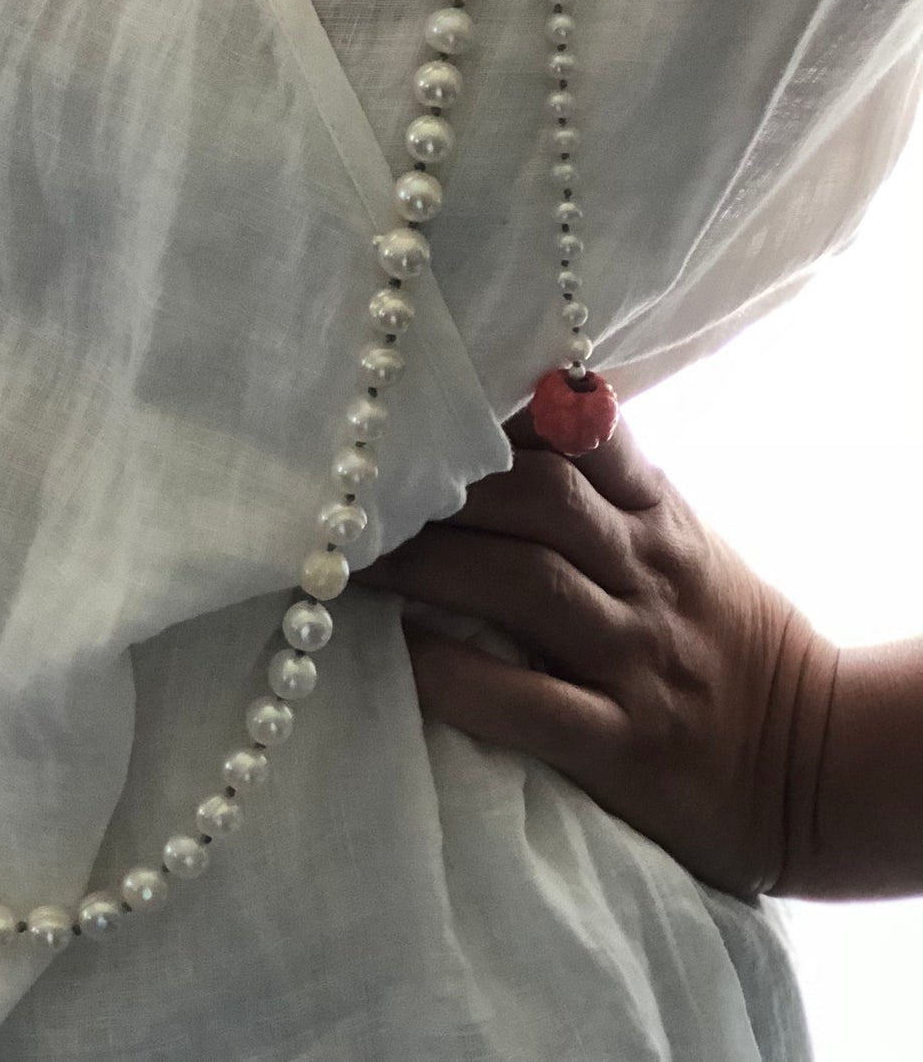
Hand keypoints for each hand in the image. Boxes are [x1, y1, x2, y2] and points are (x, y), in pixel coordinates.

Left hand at [361, 410, 836, 897]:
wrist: (816, 765)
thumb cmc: (723, 637)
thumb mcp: (683, 539)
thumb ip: (608, 483)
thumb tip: (504, 414)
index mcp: (658, 516)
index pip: (582, 433)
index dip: (498, 410)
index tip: (419, 401)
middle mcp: (645, 574)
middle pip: (535, 498)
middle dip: (441, 486)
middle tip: (351, 486)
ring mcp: (634, 658)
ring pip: (522, 584)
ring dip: (426, 565)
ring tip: (350, 557)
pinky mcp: (622, 745)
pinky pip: (527, 702)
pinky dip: (456, 674)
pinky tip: (401, 652)